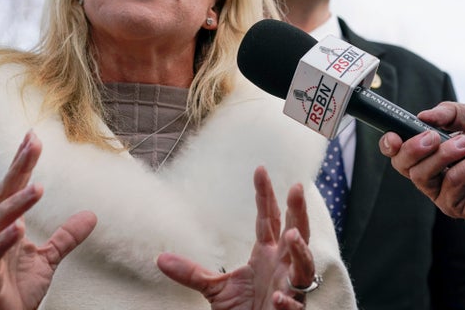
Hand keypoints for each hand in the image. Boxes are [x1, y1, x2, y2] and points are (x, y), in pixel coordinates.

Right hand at [0, 130, 96, 309]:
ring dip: (16, 204)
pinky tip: (19, 228)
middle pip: (3, 195)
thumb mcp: (48, 258)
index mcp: (5, 226)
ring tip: (38, 188)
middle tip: (32, 143)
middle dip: (18, 169)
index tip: (33, 137)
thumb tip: (91, 215)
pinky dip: (4, 241)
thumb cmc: (16, 286)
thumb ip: (66, 236)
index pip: (13, 188)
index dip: (22, 163)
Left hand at [157, 166, 316, 309]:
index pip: (268, 219)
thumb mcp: (213, 289)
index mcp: (266, 253)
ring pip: (304, 263)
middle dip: (298, 210)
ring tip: (292, 235)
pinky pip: (293, 303)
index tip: (260, 169)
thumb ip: (192, 273)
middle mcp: (282, 264)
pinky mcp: (290, 309)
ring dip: (300, 249)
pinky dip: (287, 299)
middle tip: (296, 187)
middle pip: (296, 231)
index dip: (265, 195)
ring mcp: (289, 285)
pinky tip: (278, 295)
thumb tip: (160, 258)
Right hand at [379, 102, 464, 225]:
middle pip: (403, 165)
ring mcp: (444, 191)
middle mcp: (433, 171)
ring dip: (443, 156)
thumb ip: (450, 113)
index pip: (399, 150)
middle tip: (434, 136)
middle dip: (414, 148)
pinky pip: (450, 189)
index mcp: (432, 148)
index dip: (390, 143)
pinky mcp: (459, 207)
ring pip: (422, 177)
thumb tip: (423, 115)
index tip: (394, 134)